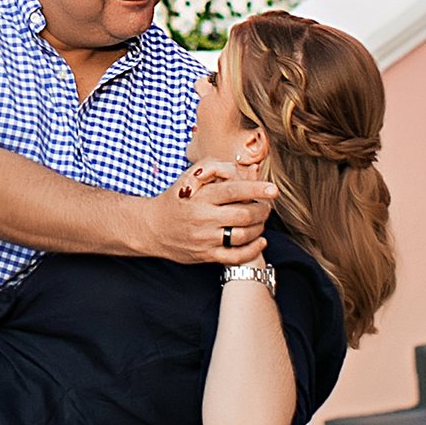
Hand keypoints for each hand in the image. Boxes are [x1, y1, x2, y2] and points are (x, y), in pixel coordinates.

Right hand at [137, 160, 270, 266]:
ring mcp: (205, 239)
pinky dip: (252, 250)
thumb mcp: (188, 178)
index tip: (273, 190)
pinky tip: (260, 241)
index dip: (256, 190)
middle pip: (243, 215)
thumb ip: (213, 167)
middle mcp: (203, 218)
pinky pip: (235, 257)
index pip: (234, 191)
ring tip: (261, 221)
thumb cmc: (176, 199)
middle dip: (262, 210)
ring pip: (242, 236)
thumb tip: (240, 167)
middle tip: (267, 206)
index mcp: (200, 197)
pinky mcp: (206, 255)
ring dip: (259, 228)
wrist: (152, 228)